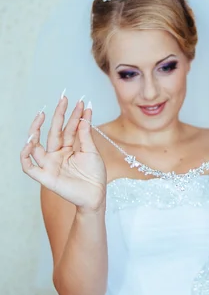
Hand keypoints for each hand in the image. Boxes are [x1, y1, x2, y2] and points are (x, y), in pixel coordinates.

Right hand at [20, 95, 106, 212]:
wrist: (96, 196)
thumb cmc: (95, 176)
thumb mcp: (91, 151)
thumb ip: (85, 133)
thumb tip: (86, 113)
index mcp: (68, 149)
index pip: (68, 128)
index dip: (74, 115)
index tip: (82, 102)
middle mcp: (57, 155)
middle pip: (53, 132)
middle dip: (58, 115)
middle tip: (64, 98)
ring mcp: (50, 165)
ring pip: (35, 146)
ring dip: (35, 130)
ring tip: (42, 115)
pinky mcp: (45, 177)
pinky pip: (28, 166)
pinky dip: (25, 155)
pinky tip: (30, 141)